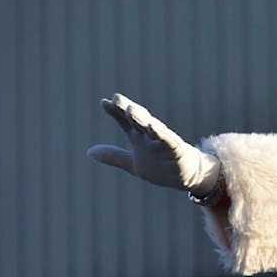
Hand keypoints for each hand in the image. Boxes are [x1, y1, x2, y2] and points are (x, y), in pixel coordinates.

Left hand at [87, 93, 219, 192]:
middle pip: (137, 119)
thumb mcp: (133, 164)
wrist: (187, 177)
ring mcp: (162, 141)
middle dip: (127, 109)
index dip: (115, 112)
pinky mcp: (175, 149)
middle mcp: (149, 135)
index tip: (104, 103)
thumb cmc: (161, 166)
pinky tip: (152, 125)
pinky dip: (160, 133)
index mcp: (138, 136)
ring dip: (141, 117)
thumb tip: (89, 152)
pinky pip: (167, 139)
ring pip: (150, 126)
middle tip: (116, 98)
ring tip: (130, 109)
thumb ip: (113, 156)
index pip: (125, 121)